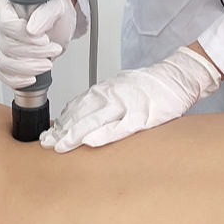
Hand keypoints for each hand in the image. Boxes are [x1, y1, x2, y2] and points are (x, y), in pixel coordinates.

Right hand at [0, 0, 76, 88]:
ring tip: (46, 64)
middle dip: (33, 54)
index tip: (44, 40)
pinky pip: (0, 74)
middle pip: (5, 46)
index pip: (6, 25)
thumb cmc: (51, 13)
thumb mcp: (55, 6)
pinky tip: (31, 78)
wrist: (54, 25)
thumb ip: (46, 13)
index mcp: (2, 6)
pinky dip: (17, 80)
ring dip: (27, 69)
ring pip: (1, 63)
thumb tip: (32, 29)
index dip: (25, 37)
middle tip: (52, 51)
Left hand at [40, 46, 221, 151]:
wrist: (177, 76)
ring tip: (60, 146)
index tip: (49, 134)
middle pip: (81, 115)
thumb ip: (103, 98)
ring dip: (75, 134)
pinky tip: (90, 142)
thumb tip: (83, 111)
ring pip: (95, 120)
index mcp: (106, 90)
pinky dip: (103, 134)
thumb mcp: (121, 86)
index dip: (62, 121)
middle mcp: (112, 96)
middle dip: (62, 131)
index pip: (77, 107)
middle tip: (47, 145)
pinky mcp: (142, 115)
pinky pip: (119, 126)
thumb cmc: (151, 85)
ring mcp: (126, 105)